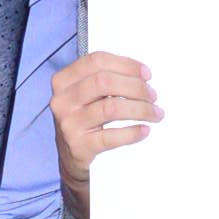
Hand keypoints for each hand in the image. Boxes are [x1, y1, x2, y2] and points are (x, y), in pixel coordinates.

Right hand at [50, 51, 161, 218]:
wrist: (71, 157)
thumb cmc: (86, 119)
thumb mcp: (85, 95)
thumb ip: (105, 80)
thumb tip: (142, 76)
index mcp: (63, 80)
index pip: (96, 61)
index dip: (126, 64)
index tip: (147, 74)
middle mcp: (62, 100)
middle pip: (104, 82)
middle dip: (135, 86)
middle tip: (153, 95)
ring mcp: (68, 124)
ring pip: (110, 108)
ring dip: (140, 109)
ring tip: (156, 113)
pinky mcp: (79, 147)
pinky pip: (110, 137)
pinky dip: (132, 133)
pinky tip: (144, 130)